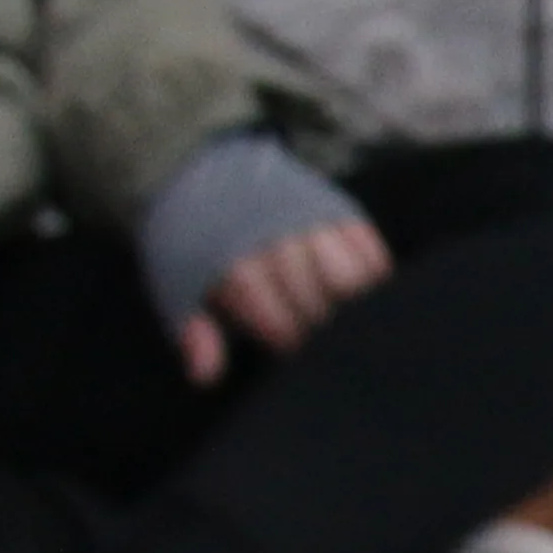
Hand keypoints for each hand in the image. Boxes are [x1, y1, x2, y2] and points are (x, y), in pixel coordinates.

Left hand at [177, 212, 393, 383]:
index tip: (293, 354)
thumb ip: (195, 333)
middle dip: (325, 334)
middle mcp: (278, 242)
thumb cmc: (193, 245)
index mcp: (235, 267)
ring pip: (353, 280)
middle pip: (322, 305)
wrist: (200, 173)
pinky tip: (366, 296)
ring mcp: (312, 223)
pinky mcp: (338, 210)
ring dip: (355, 309)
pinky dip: (374, 279)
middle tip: (324, 344)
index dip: (293, 348)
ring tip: (348, 323)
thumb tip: (205, 378)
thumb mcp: (177, 287)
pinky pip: (372, 253)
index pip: (281, 325)